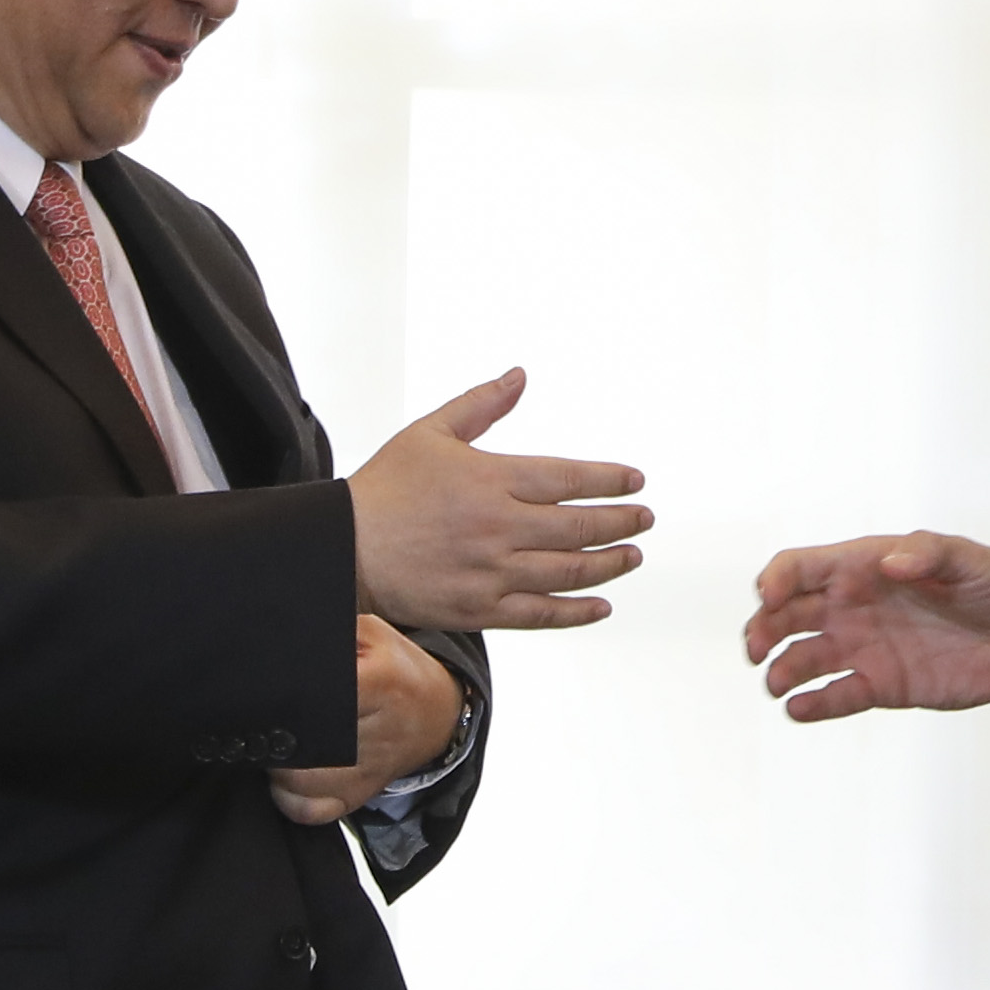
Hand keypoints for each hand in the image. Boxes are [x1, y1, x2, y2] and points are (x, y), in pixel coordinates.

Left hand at [274, 617, 465, 825]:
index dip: (288, 693)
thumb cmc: (400, 673)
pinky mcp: (357, 796)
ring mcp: (366, 771)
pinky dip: (289, 799)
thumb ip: (331, 632)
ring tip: (276, 742)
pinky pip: (311, 811)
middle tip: (266, 714)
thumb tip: (286, 640)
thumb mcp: (373, 634)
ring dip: (276, 764)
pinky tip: (286, 778)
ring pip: (299, 782)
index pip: (322, 693)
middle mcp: (375, 732)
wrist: (437, 716)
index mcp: (381, 684)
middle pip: (304, 742)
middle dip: (274, 729)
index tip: (270, 685)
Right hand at [349, 370, 649, 631]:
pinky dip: (577, 611)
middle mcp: (499, 526)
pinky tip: (601, 605)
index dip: (610, 480)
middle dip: (621, 522)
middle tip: (645, 519)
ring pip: (569, 571)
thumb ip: (481, 405)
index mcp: (491, 479)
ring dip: (609, 564)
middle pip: (579, 526)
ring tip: (632, 556)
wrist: (343, 549)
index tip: (636, 480)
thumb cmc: (384, 488)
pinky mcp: (481, 608)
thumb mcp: (430, 432)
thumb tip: (520, 375)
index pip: (569, 479)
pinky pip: (542, 614)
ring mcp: (492, 571)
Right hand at [744, 532, 989, 722]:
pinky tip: (797, 709)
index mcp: (865, 566)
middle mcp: (855, 606)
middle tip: (756, 648)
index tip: (770, 596)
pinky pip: (836, 696)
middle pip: (788, 614)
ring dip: (781, 668)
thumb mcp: (969, 559)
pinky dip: (812, 704)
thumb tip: (890, 563)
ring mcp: (865, 647)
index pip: (802, 567)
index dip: (778, 579)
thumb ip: (929, 555)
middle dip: (763, 628)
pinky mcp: (882, 685)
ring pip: (803, 657)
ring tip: (777, 683)